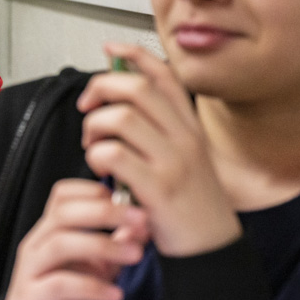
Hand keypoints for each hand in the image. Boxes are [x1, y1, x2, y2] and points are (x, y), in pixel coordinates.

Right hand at [0, 180, 147, 299]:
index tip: (129, 200)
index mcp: (49, 232)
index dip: (94, 190)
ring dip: (103, 246)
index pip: (62, 195)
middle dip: (105, 212)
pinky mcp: (32, 299)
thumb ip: (114, 247)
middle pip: (63, 213)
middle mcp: (37, 245)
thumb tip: (141, 226)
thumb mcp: (93, 270)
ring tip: (136, 255)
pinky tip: (116, 294)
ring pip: (60, 244)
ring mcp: (31, 270)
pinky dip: (91, 287)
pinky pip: (60, 285)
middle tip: (142, 220)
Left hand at [77, 44, 240, 256]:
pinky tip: (99, 168)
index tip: (109, 50)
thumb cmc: (188, 203)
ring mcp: (173, 162)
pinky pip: (114, 155)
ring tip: (92, 144)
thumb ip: (158, 129)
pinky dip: (96, 156)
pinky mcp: (157, 188)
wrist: (211, 250)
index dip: (134, 54)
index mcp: (190, 126)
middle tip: (87, 107)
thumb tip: (118, 100)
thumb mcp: (183, 157)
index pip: (164, 75)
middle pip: (137, 88)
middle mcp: (185, 138)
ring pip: (121, 118)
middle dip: (102, 88)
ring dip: (94, 126)